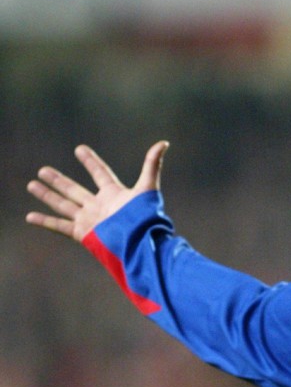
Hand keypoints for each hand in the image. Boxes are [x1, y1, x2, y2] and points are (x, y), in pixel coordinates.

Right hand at [26, 141, 169, 241]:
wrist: (140, 244)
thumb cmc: (146, 216)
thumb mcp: (148, 187)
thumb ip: (153, 164)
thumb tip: (163, 142)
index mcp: (115, 194)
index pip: (100, 173)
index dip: (90, 161)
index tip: (79, 149)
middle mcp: (100, 206)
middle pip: (75, 189)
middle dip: (59, 180)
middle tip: (43, 170)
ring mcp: (90, 219)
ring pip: (63, 204)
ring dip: (47, 195)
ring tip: (32, 184)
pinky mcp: (83, 233)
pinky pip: (60, 226)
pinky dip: (45, 221)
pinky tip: (30, 216)